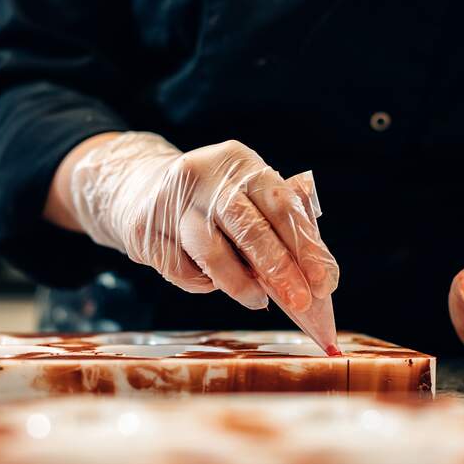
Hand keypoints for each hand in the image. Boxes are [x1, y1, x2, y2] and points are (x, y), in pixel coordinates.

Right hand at [64, 132, 338, 311]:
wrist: (138, 187)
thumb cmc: (212, 199)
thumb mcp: (245, 192)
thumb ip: (279, 224)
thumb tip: (316, 274)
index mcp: (238, 161)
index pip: (279, 205)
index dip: (305, 246)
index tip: (325, 281)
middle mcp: (203, 176)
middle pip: (248, 228)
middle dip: (279, 270)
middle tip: (300, 301)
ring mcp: (170, 202)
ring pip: (212, 253)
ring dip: (241, 285)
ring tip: (258, 300)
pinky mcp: (145, 230)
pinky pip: (182, 270)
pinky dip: (205, 283)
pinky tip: (214, 280)